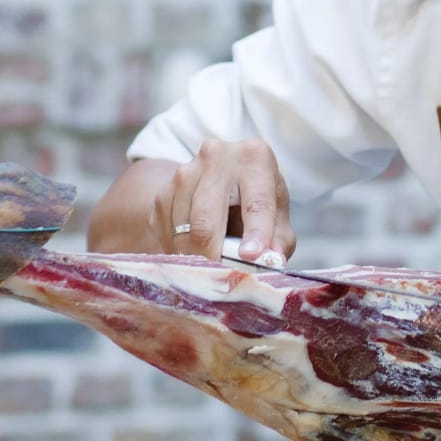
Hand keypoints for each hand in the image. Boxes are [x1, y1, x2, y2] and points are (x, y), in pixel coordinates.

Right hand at [149, 137, 295, 261]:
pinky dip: (179, 253)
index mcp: (254, 158)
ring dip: (195, 259)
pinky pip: (165, 234)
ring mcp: (184, 173)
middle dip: (213, 258)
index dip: (255, 232)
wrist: (220, 175)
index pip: (256, 203)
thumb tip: (273, 262)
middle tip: (222, 282)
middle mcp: (216, 158)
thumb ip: (279, 238)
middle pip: (206, 222)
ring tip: (211, 271)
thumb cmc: (256, 196)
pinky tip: (195, 254)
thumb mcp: (277, 211)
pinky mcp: (162, 192)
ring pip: (182, 231)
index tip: (251, 256)